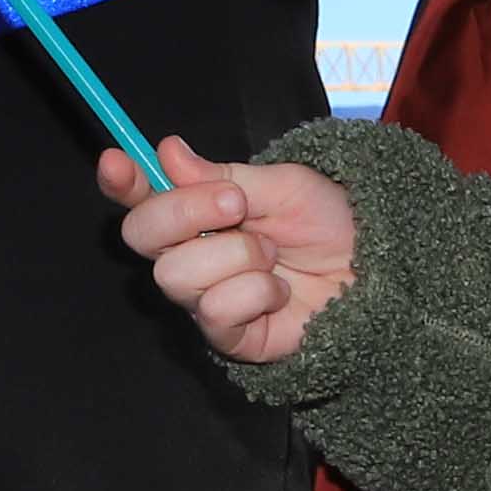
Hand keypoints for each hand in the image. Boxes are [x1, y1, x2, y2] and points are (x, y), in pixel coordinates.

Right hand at [103, 144, 359, 363]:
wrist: (376, 269)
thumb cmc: (331, 223)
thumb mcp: (284, 185)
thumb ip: (224, 175)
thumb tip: (168, 153)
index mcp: (200, 211)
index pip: (143, 198)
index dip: (122, 182)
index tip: (115, 160)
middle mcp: (192, 254)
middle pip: (142, 236)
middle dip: (185, 212)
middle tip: (237, 204)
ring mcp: (207, 298)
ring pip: (177, 274)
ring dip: (236, 254)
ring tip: (273, 255)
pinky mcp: (229, 337)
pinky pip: (216, 311)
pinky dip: (255, 291)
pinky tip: (279, 291)